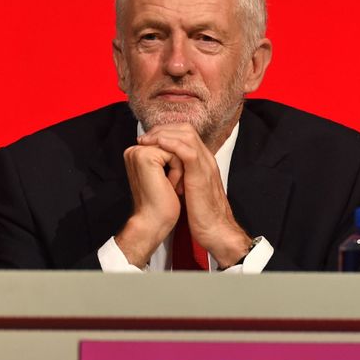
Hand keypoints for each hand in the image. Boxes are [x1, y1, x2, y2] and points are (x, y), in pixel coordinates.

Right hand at [115, 144, 182, 266]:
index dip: (176, 163)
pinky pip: (175, 154)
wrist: (154, 222)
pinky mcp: (146, 157)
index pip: (168, 145)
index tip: (169, 183)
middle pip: (172, 144)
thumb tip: (181, 145)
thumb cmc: (161, 204)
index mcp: (137, 153)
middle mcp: (135, 150)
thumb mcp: (165, 174)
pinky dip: (178, 171)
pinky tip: (170, 186)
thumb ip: (166, 157)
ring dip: (179, 169)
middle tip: (171, 186)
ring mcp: (138, 152)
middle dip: (178, 165)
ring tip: (170, 186)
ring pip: (174, 148)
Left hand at [137, 124, 251, 267]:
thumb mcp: (188, 190)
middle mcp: (206, 159)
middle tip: (145, 138)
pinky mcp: (202, 175)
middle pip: (185, 129)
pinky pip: (188, 152)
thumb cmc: (201, 215)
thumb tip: (162, 173)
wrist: (215, 230)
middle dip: (162, 130)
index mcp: (203, 162)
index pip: (185, 134)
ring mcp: (206, 165)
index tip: (147, 140)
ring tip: (147, 140)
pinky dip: (172, 145)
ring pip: (187, 135)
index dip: (165, 132)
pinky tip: (159, 146)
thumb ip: (180, 177)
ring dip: (164, 134)